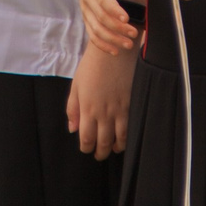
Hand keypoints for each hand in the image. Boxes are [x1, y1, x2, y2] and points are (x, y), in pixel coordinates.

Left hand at [67, 42, 132, 159]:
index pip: (86, 138)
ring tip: (113, 148)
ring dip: (116, 148)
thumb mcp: (76, 85)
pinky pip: (132, 127)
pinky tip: (126, 138)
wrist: (114, 50)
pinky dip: (129, 137)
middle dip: (100, 153)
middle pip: (103, 142)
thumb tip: (72, 129)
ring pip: (120, 139)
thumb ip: (73, 108)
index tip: (87, 149)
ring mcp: (120, 109)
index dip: (86, 148)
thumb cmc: (92, 66)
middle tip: (99, 155)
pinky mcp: (132, 104)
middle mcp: (104, 113)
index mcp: (88, 108)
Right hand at [78, 0, 149, 56]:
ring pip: (96, 29)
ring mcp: (85, 10)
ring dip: (112, 39)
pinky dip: (102, 45)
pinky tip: (115, 51)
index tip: (127, 19)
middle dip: (117, 28)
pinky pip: (92, 35)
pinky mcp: (86, 19)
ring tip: (129, 45)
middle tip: (135, 34)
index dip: (114, 10)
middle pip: (101, 17)